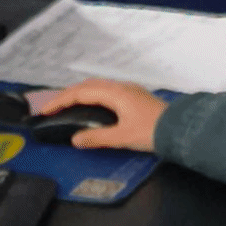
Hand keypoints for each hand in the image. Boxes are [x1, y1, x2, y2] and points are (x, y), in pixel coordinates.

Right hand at [27, 78, 166, 152]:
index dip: (60, 101)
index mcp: (114, 93)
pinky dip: (93, 96)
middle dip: (67, 95)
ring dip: (80, 94)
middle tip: (53, 107)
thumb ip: (97, 138)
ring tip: (68, 106)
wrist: (181, 129)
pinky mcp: (135, 97)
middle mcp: (120, 87)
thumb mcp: (122, 137)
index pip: (80, 93)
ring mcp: (129, 90)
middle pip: (87, 86)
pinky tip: (92, 106)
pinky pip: (107, 91)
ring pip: (98, 87)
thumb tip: (75, 139)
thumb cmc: (152, 132)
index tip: (45, 110)